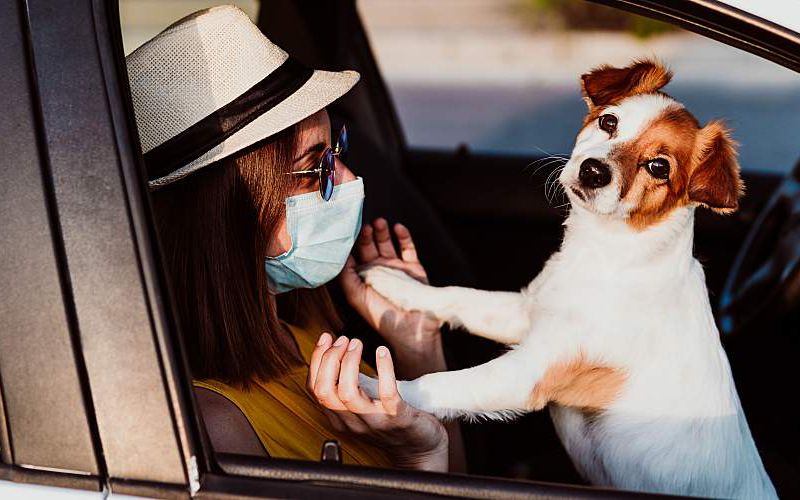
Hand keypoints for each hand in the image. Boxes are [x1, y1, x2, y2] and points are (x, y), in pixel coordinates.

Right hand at [307, 332, 447, 471]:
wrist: (420, 448)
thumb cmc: (390, 422)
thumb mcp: (362, 406)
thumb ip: (347, 386)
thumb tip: (335, 351)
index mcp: (340, 418)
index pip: (315, 389)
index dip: (316, 360)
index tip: (326, 338)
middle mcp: (352, 422)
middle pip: (325, 391)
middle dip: (329, 359)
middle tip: (344, 339)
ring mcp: (374, 421)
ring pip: (347, 393)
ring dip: (349, 362)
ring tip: (357, 343)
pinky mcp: (398, 418)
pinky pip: (387, 393)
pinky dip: (383, 369)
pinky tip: (382, 351)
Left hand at [339, 218, 443, 377]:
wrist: (410, 329)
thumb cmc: (380, 315)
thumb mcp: (355, 295)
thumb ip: (345, 275)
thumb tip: (338, 255)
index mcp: (362, 278)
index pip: (353, 255)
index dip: (349, 242)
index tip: (346, 229)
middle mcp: (378, 271)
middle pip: (370, 245)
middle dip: (366, 234)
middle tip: (364, 225)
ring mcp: (396, 268)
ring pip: (387, 242)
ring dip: (382, 231)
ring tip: (379, 222)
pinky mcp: (413, 267)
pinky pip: (408, 247)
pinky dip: (403, 236)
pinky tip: (397, 227)